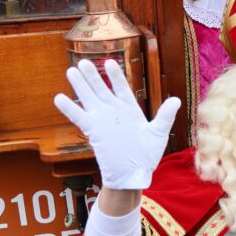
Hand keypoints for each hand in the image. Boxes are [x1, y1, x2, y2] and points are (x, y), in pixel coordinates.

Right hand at [54, 59, 180, 189]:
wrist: (133, 174)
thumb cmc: (147, 155)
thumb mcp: (158, 133)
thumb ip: (165, 116)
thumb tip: (176, 100)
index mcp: (130, 109)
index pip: (121, 87)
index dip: (115, 75)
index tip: (109, 62)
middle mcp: (114, 112)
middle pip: (101, 89)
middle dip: (93, 75)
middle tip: (83, 61)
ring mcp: (103, 120)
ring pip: (89, 98)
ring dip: (80, 85)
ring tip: (71, 70)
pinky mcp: (94, 131)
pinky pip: (79, 117)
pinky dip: (70, 108)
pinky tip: (59, 98)